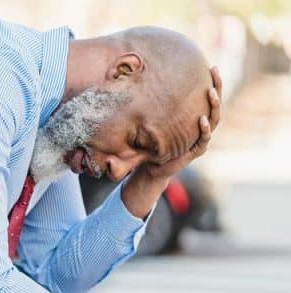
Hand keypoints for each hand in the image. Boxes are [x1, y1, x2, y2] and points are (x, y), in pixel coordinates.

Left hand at [122, 67, 222, 217]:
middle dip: (216, 86)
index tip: (211, 66)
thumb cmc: (150, 141)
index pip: (206, 96)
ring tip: (210, 92)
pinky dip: (204, 129)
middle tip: (214, 71)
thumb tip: (135, 82)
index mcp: (192, 117)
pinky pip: (203, 139)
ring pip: (213, 119)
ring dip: (213, 105)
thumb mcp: (150, 121)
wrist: (150, 168)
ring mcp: (199, 138)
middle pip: (214, 103)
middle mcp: (200, 125)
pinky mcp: (194, 151)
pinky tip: (202, 120)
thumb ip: (149, 106)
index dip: (212, 81)